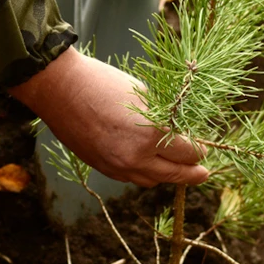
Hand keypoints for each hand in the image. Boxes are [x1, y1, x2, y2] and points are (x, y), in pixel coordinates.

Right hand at [11, 48, 208, 186]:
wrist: (59, 89)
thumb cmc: (102, 83)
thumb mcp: (143, 95)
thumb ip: (164, 117)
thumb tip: (179, 130)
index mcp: (150, 136)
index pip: (187, 153)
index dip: (199, 150)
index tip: (204, 147)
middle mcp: (135, 158)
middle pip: (174, 175)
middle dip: (192, 174)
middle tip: (203, 172)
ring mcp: (117, 167)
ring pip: (152, 181)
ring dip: (166, 174)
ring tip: (175, 167)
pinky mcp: (102, 168)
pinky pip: (131, 178)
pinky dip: (143, 172)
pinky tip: (148, 162)